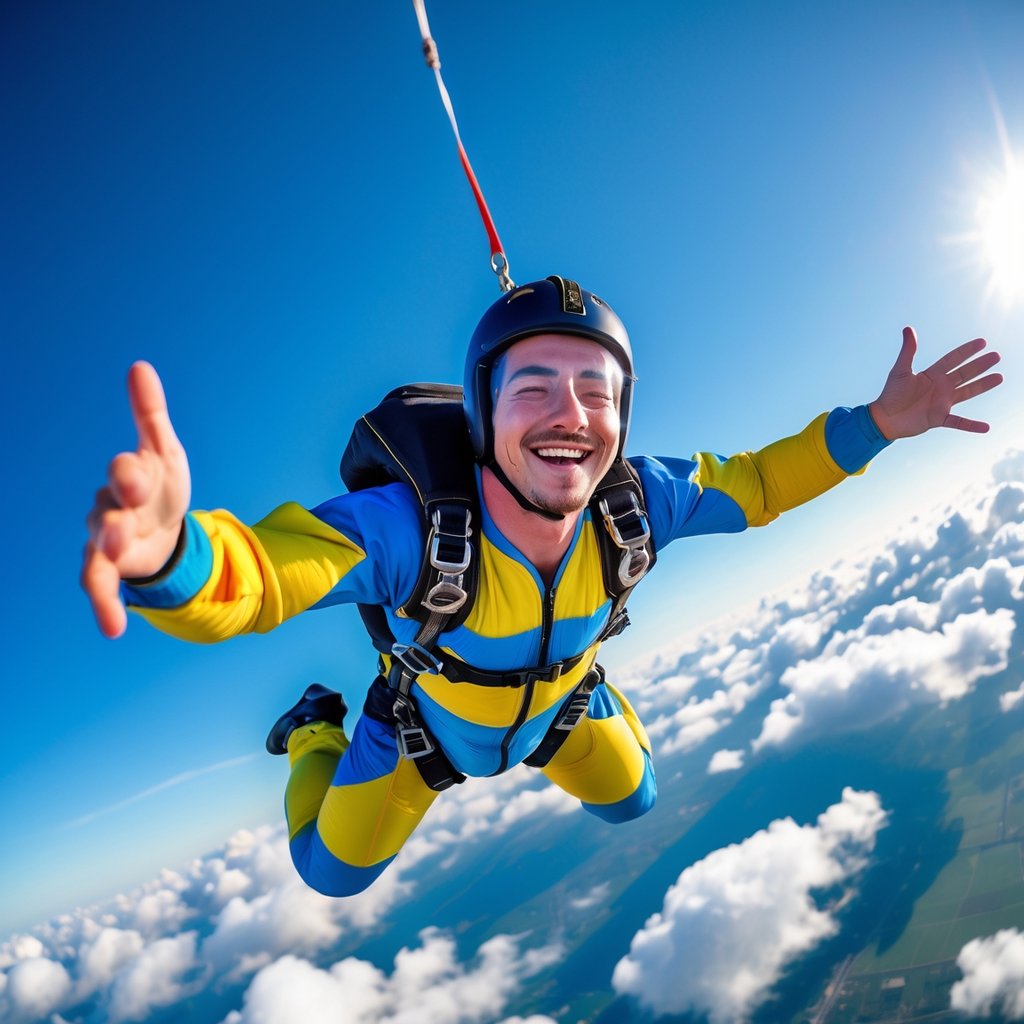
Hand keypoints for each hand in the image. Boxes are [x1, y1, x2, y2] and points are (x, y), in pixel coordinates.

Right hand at [81, 362, 191, 637]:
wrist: (159, 524)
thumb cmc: (159, 484)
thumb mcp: (162, 451)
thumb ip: (149, 414)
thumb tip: (139, 366)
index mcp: (130, 477)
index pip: (125, 472)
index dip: (129, 472)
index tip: (136, 469)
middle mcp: (111, 507)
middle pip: (108, 510)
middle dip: (117, 514)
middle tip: (123, 523)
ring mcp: (108, 539)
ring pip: (100, 548)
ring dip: (109, 556)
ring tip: (119, 562)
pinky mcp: (112, 568)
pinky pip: (100, 587)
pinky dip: (105, 607)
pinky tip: (112, 629)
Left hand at [868, 327, 1002, 440]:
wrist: (883, 418)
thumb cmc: (890, 393)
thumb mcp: (900, 370)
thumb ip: (907, 351)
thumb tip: (908, 329)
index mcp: (932, 374)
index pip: (953, 359)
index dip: (967, 351)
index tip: (982, 342)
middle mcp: (940, 387)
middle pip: (964, 374)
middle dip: (980, 365)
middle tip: (997, 356)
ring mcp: (941, 403)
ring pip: (967, 392)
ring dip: (983, 386)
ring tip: (999, 378)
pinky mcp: (939, 418)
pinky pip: (958, 422)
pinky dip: (971, 425)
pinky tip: (986, 427)